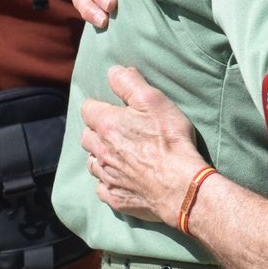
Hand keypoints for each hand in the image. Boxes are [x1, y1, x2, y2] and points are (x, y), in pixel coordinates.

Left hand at [81, 64, 203, 225]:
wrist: (181, 185)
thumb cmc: (170, 141)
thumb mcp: (155, 102)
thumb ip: (130, 83)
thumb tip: (113, 71)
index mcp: (107, 125)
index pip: (88, 109)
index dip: (100, 106)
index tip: (114, 108)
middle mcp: (100, 151)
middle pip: (86, 137)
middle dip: (97, 132)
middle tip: (117, 131)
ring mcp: (106, 176)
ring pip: (92, 162)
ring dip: (100, 156)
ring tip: (118, 155)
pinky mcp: (114, 197)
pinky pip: (101, 187)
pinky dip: (108, 181)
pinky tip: (121, 178)